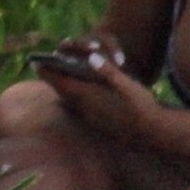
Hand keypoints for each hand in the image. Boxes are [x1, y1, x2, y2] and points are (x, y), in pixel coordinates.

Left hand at [43, 56, 158, 141]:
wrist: (153, 133)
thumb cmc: (141, 106)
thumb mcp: (126, 84)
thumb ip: (108, 70)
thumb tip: (91, 56)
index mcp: (88, 96)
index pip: (60, 82)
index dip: (47, 72)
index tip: (35, 63)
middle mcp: (84, 109)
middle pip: (61, 91)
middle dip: (53, 79)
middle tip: (45, 68)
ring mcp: (89, 118)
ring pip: (68, 101)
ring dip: (62, 89)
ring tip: (59, 78)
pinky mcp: (95, 124)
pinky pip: (77, 109)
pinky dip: (73, 99)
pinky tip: (79, 94)